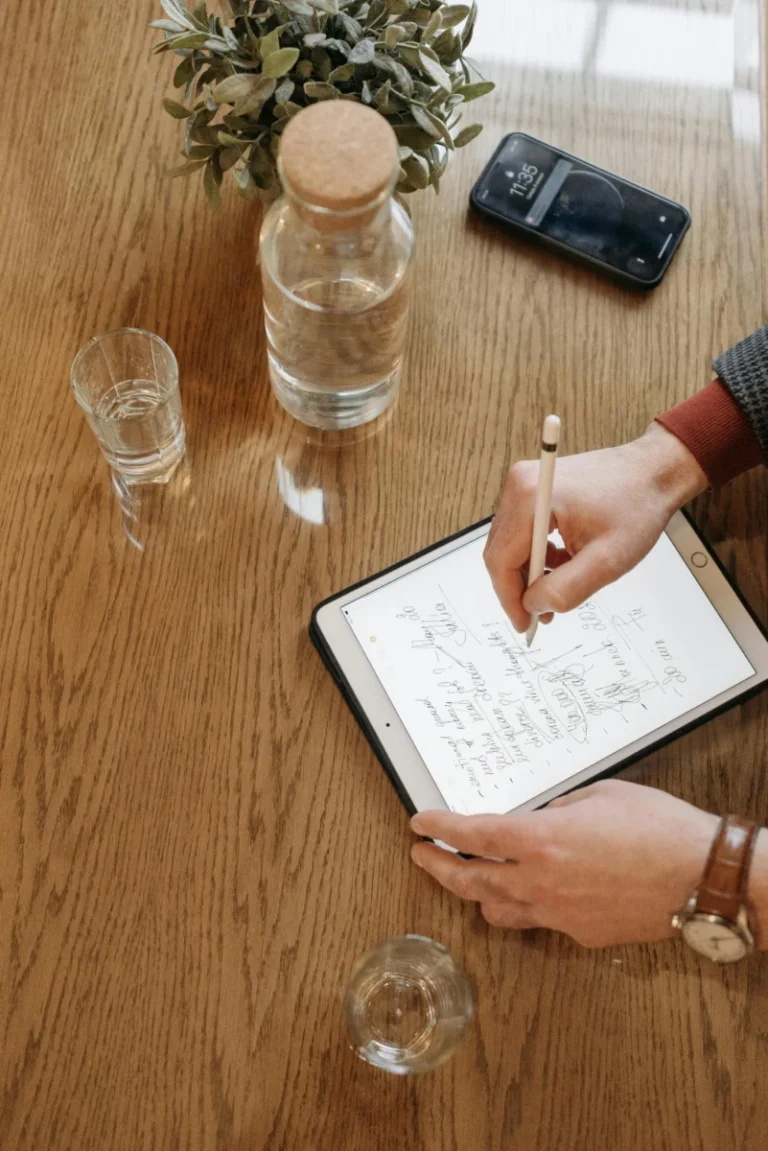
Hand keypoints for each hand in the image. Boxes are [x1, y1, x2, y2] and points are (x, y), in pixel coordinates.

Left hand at [410, 780, 718, 947]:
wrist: (700, 876)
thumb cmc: (657, 828)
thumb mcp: (599, 795)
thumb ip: (559, 809)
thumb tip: (540, 819)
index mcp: (540, 839)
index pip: (471, 834)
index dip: (439, 827)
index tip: (419, 823)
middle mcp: (540, 881)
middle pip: (469, 879)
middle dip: (437, 866)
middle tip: (421, 856)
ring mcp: (558, 913)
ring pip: (497, 910)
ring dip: (477, 892)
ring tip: (469, 877)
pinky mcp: (581, 934)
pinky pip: (539, 921)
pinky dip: (528, 906)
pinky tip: (537, 893)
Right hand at [484, 423, 707, 632]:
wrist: (654, 472)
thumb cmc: (637, 506)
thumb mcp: (607, 561)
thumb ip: (565, 590)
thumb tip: (533, 606)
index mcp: (532, 498)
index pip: (501, 560)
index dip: (509, 598)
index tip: (523, 623)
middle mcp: (520, 485)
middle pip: (501, 552)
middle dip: (519, 588)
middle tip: (540, 614)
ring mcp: (526, 484)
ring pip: (510, 544)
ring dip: (529, 573)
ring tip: (556, 591)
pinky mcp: (534, 489)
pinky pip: (522, 532)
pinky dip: (536, 556)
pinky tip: (561, 565)